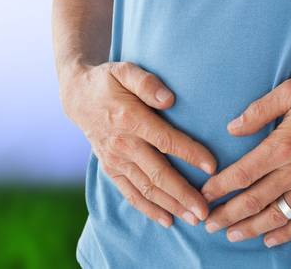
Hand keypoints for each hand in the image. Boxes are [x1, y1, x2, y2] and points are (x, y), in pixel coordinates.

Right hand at [62, 60, 217, 228]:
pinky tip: (167, 220)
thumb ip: (147, 82)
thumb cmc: (108, 81)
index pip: (165, 140)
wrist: (78, 97)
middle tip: (206, 210)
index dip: (190, 154)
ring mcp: (115, 160)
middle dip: (183, 193)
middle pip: (158, 173)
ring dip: (171, 205)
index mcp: (129, 118)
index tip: (213, 166)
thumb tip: (169, 99)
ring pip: (146, 188)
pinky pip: (130, 194)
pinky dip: (148, 209)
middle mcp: (122, 144)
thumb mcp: (124, 70)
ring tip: (194, 219)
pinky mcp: (110, 169)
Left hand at [201, 69, 290, 247]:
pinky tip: (270, 239)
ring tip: (232, 235)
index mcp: (284, 146)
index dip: (221, 186)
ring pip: (278, 214)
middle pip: (255, 199)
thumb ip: (259, 111)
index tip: (204, 195)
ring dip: (252, 228)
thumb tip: (231, 129)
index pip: (243, 173)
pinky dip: (287, 232)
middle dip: (228, 214)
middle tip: (208, 224)